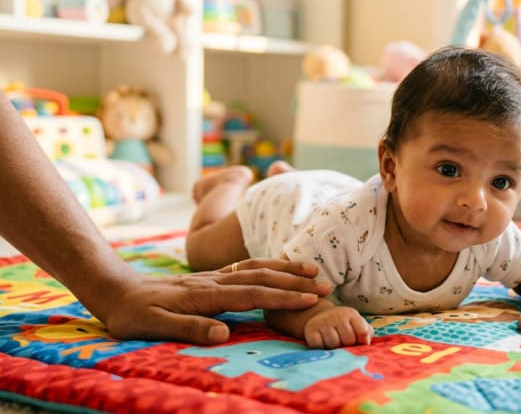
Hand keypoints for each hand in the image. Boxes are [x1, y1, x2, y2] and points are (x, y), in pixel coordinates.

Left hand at [100, 259, 330, 344]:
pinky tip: (281, 268)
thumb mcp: (153, 326)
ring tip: (313, 271)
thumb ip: (189, 327)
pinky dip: (269, 265)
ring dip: (286, 268)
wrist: (116, 289)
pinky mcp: (211, 276)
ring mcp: (214, 276)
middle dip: (295, 281)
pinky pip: (246, 267)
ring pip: (257, 267)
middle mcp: (214, 281)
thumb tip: (223, 333)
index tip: (311, 299)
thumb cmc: (134, 314)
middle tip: (326, 286)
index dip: (283, 296)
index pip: (253, 293)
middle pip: (262, 276)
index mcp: (205, 294)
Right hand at [304, 306, 372, 348]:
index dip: (362, 341)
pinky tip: (322, 343)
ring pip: (334, 344)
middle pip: (349, 340)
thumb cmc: (341, 324)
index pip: (362, 331)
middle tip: (343, 343)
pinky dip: (321, 348)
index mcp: (351, 314)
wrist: (318, 316)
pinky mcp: (310, 330)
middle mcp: (337, 315)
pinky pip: (319, 346)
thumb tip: (367, 342)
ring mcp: (323, 322)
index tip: (358, 343)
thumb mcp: (355, 323)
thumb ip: (366, 331)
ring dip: (334, 348)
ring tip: (333, 343)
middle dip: (347, 345)